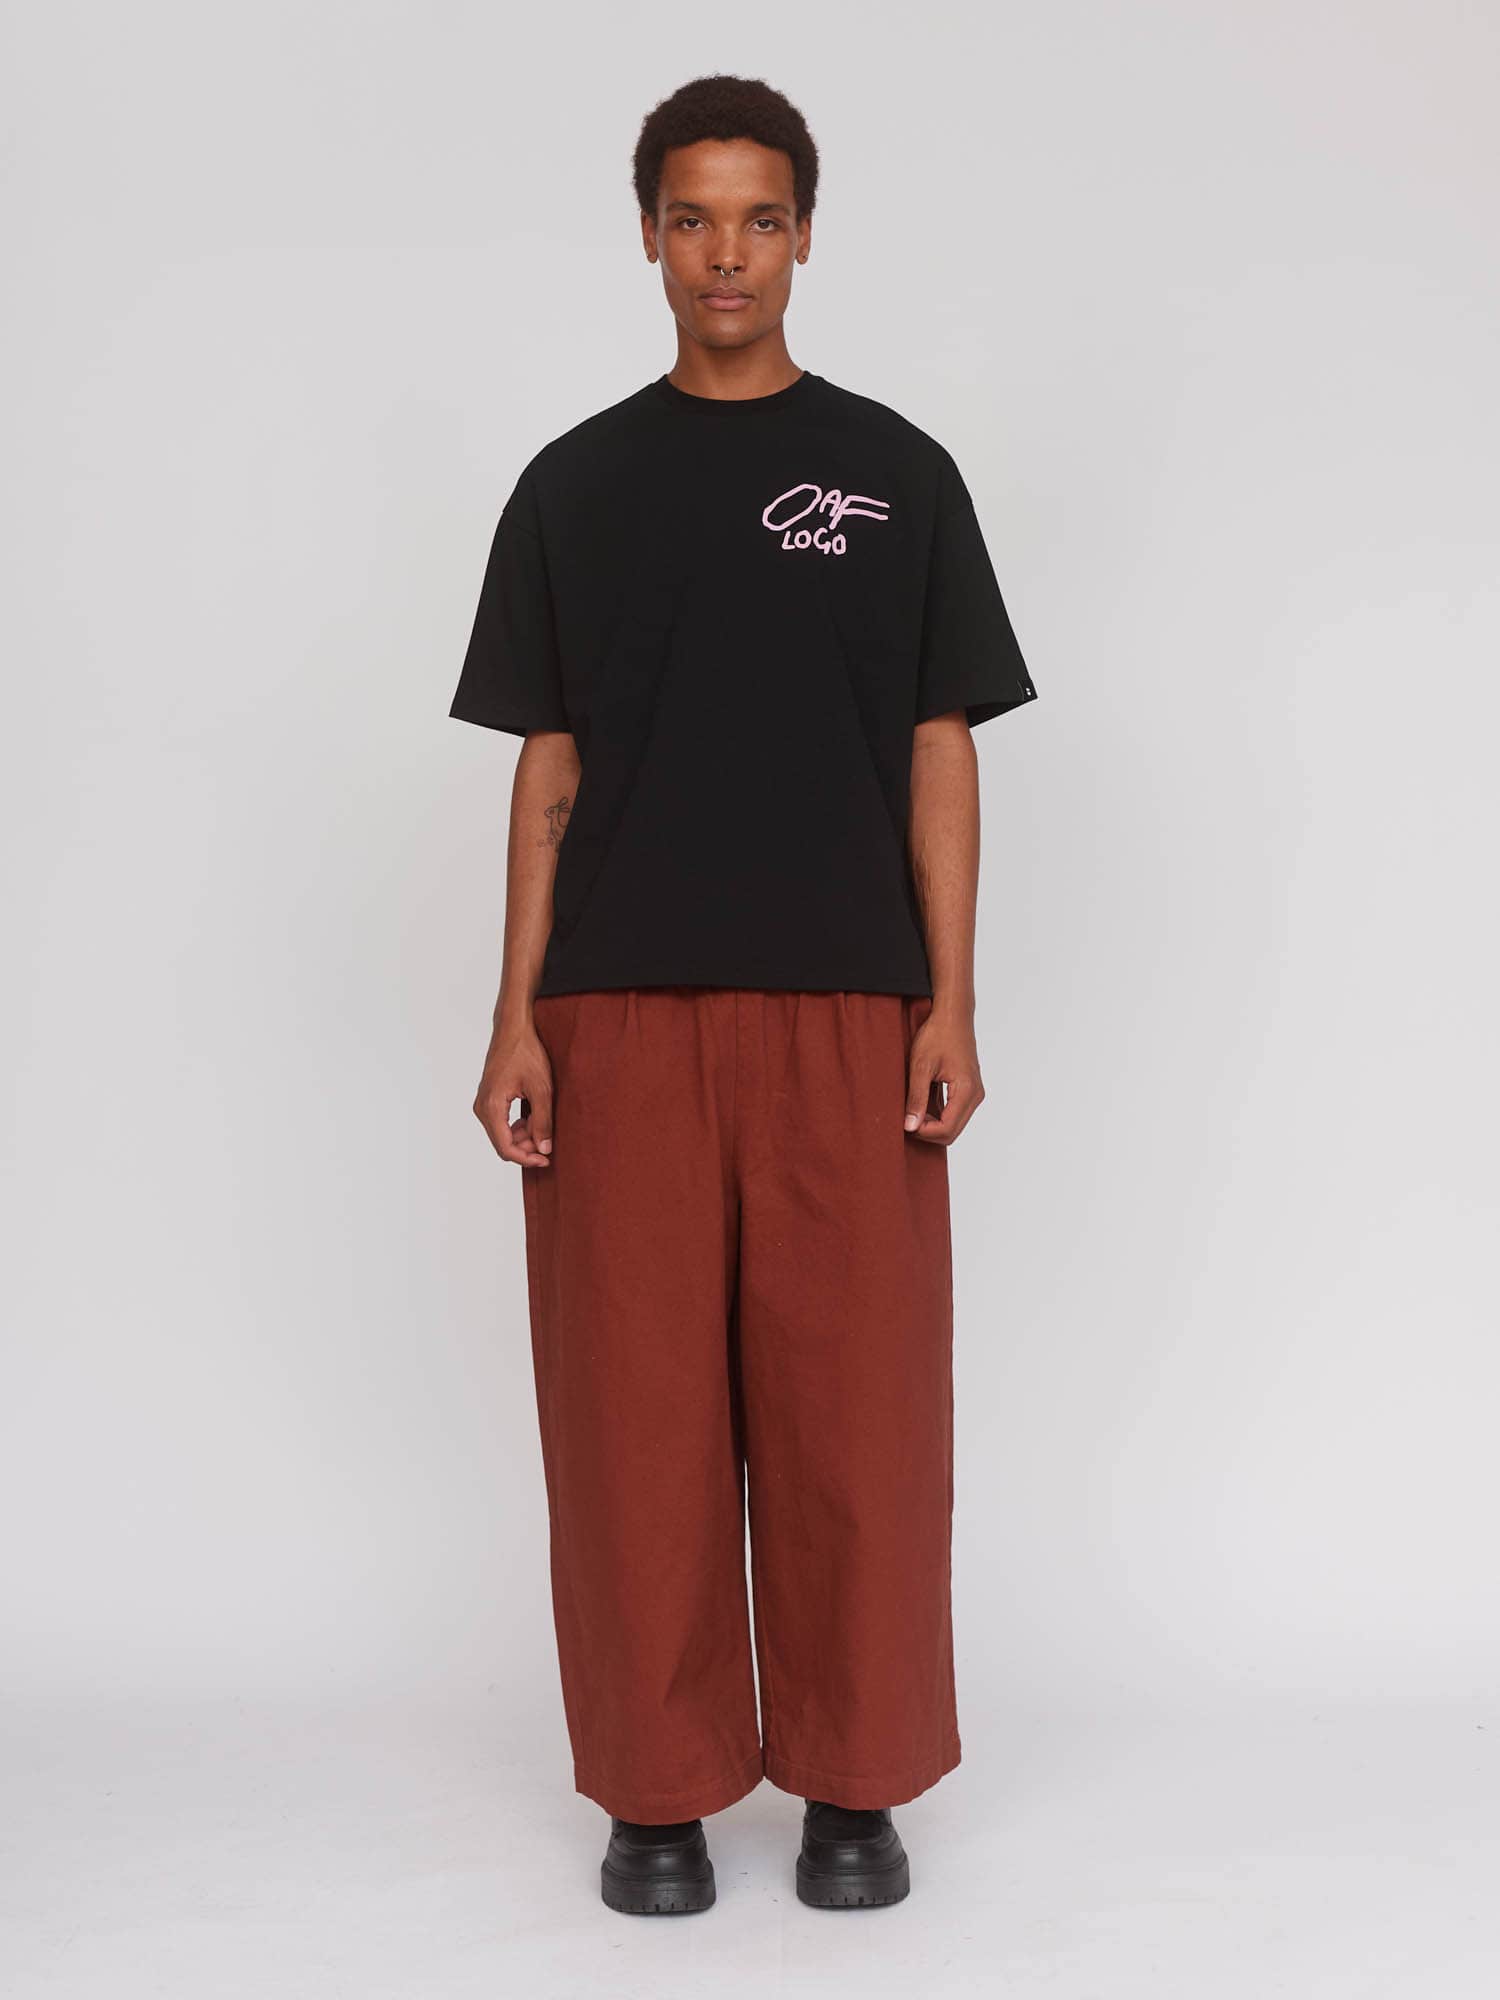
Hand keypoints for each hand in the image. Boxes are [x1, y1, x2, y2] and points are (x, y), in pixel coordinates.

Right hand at [473, 1019, 553, 1166]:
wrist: (513, 1028)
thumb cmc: (526, 1052)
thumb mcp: (542, 1088)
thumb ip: (543, 1121)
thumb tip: (544, 1149)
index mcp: (491, 1106)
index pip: (505, 1148)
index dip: (527, 1158)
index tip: (546, 1159)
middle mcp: (482, 1107)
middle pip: (502, 1143)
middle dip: (526, 1148)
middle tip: (549, 1143)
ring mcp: (483, 1103)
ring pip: (502, 1134)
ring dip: (523, 1137)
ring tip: (544, 1128)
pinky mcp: (489, 1099)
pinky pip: (501, 1123)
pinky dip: (517, 1127)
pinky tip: (534, 1119)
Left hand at [903, 1005, 983, 1144]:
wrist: (953, 1015)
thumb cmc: (937, 1035)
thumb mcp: (921, 1067)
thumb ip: (916, 1098)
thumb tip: (910, 1126)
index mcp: (966, 1090)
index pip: (947, 1128)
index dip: (924, 1131)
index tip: (905, 1122)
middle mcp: (975, 1095)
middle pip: (952, 1132)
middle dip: (928, 1131)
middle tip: (906, 1118)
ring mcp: (973, 1092)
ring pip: (953, 1124)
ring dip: (932, 1123)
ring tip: (912, 1109)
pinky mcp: (968, 1089)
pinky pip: (954, 1112)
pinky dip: (937, 1114)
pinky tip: (921, 1103)